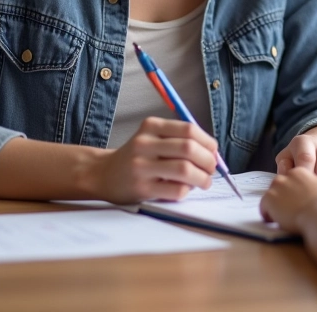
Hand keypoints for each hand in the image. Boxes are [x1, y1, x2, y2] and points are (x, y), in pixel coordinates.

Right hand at [92, 117, 217, 203]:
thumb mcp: (153, 137)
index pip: (189, 129)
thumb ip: (180, 139)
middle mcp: (145, 143)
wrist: (103, 173)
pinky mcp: (141, 188)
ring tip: (204, 181)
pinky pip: (175, 190)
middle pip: (189, 148)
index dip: (207, 142)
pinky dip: (187, 191)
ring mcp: (141, 166)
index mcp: (151, 125)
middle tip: (212, 169)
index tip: (214, 152)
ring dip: (202, 178)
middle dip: (208, 160)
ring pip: (185, 170)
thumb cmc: (138, 156)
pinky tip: (185, 189)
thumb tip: (213, 152)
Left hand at [260, 168, 316, 231]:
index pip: (292, 177)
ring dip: (275, 203)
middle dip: (283, 195)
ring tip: (281, 215)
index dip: (293, 189)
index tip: (296, 199)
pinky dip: (267, 214)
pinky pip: (263, 206)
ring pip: (271, 192)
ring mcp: (277, 186)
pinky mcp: (269, 198)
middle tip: (289, 208)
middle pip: (280, 183)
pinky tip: (273, 220)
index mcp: (302, 171)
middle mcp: (288, 175)